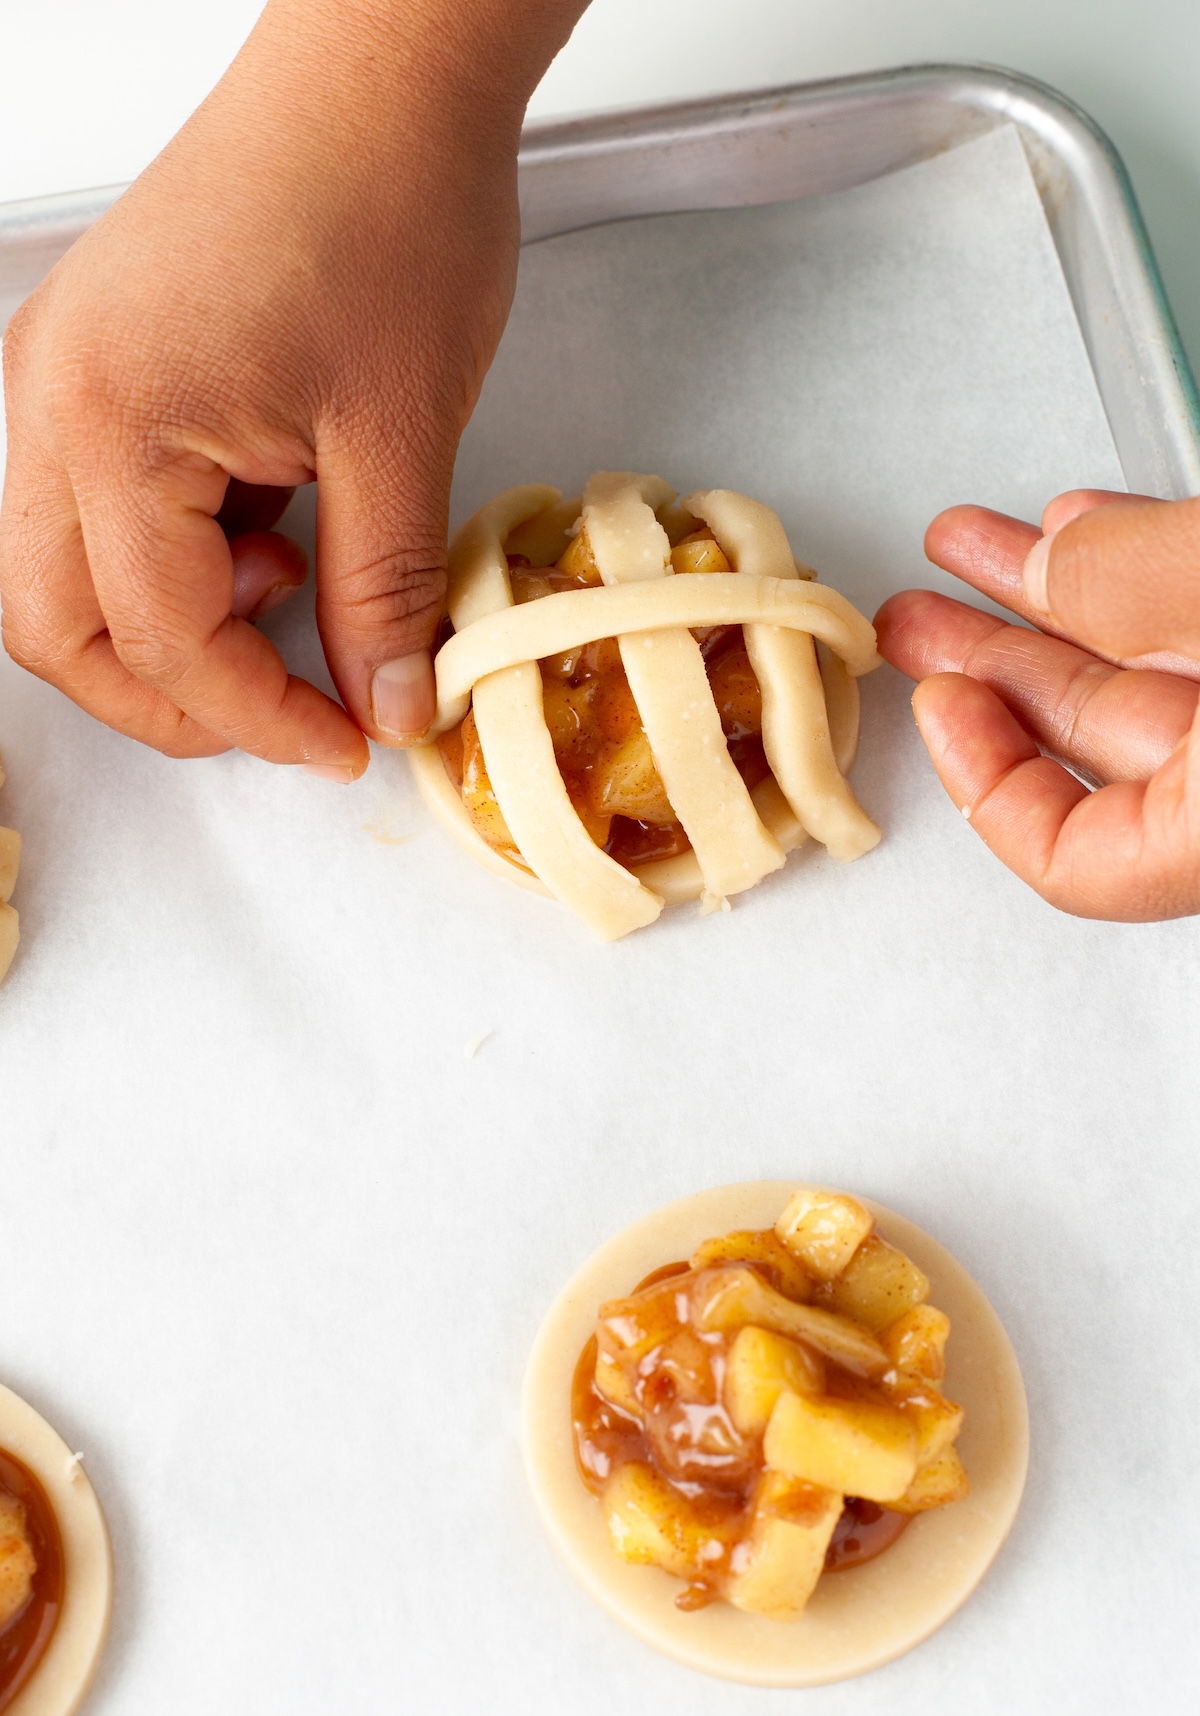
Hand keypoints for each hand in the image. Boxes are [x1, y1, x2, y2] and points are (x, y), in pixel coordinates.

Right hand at [0, 0, 583, 778]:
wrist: (380, 76)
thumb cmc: (388, 211)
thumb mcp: (400, 439)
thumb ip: (384, 596)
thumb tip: (386, 705)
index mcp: (110, 422)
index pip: (159, 638)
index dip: (255, 718)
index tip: (343, 746)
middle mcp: (50, 401)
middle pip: (57, 625)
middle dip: (171, 697)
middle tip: (287, 713)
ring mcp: (62, 376)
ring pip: (69, 572)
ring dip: (171, 625)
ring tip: (296, 591)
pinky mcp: (100, 361)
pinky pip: (103, 504)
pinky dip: (178, 555)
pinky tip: (274, 531)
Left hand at [876, 490, 1199, 919]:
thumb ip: (1137, 584)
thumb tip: (1058, 564)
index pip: (1082, 863)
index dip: (987, 783)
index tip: (940, 702)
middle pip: (1106, 751)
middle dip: (996, 667)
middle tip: (913, 622)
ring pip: (1159, 676)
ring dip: (1060, 601)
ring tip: (974, 547)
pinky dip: (1150, 576)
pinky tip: (1092, 528)